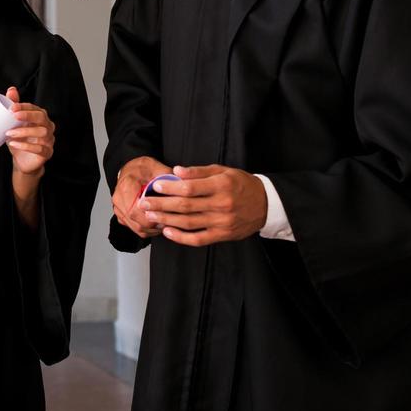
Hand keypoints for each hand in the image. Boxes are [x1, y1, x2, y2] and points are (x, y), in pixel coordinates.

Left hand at [5, 86, 54, 177]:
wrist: (22, 161)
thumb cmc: (19, 139)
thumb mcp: (14, 124)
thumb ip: (14, 107)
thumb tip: (11, 89)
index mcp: (41, 118)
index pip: (36, 109)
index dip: (24, 107)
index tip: (11, 107)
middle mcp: (48, 127)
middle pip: (42, 118)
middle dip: (28, 115)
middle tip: (13, 116)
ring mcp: (49, 140)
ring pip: (42, 133)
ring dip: (24, 131)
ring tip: (9, 133)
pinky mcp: (47, 153)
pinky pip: (40, 148)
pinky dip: (26, 146)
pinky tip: (14, 144)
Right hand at [112, 156, 170, 238]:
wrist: (129, 169)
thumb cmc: (141, 168)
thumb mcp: (155, 166)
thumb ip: (166, 175)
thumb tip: (181, 183)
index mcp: (127, 188)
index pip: (137, 211)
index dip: (154, 218)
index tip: (168, 216)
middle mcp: (119, 200)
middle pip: (138, 223)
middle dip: (156, 225)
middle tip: (171, 221)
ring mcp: (119, 209)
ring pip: (137, 228)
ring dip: (153, 229)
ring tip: (166, 223)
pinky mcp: (122, 215)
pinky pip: (135, 228)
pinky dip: (148, 229)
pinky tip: (157, 223)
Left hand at [140, 164, 266, 245]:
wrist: (266, 204)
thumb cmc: (241, 184)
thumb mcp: (224, 171)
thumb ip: (199, 171)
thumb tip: (176, 171)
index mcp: (222, 186)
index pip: (190, 188)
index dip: (170, 187)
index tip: (156, 185)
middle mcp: (222, 205)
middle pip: (185, 206)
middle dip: (161, 205)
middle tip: (144, 203)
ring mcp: (222, 222)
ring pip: (189, 223)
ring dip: (166, 220)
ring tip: (150, 216)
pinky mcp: (223, 235)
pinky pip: (198, 239)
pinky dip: (181, 237)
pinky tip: (168, 231)